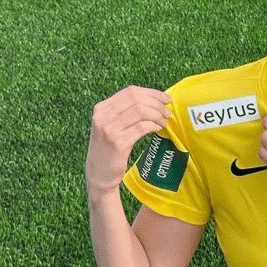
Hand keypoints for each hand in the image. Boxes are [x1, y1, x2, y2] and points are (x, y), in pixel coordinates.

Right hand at [86, 84, 172, 199]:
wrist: (99, 175)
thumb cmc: (110, 150)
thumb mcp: (112, 126)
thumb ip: (126, 113)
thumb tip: (154, 101)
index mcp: (102, 108)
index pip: (130, 91)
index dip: (152, 93)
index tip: (166, 98)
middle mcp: (103, 116)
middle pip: (136, 99)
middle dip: (157, 104)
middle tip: (167, 113)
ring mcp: (109, 129)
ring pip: (140, 111)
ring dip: (157, 115)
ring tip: (163, 123)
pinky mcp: (117, 143)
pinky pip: (141, 127)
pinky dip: (153, 126)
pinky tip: (157, 130)